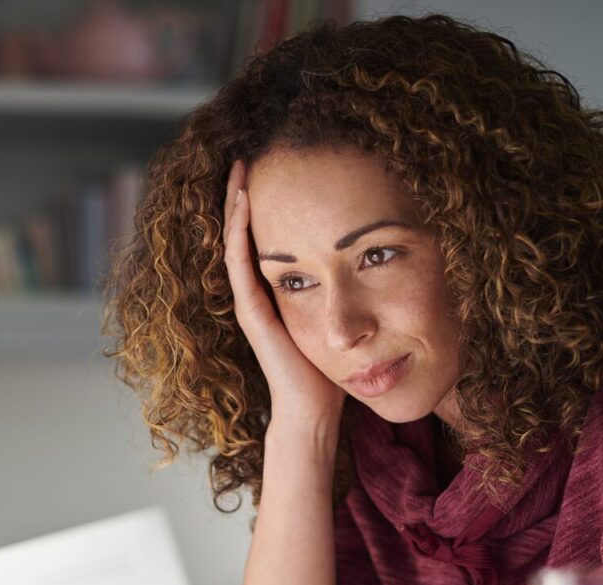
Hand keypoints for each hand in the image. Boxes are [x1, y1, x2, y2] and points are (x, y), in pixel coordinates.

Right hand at [222, 161, 347, 441]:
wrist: (313, 408)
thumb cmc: (328, 370)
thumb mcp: (334, 317)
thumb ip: (339, 290)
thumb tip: (368, 259)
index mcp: (272, 292)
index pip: (260, 239)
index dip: (259, 205)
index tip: (267, 171)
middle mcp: (255, 293)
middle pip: (241, 233)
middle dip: (241, 194)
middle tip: (245, 157)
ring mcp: (249, 301)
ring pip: (235, 241)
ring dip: (234, 204)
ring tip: (239, 170)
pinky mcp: (251, 311)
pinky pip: (239, 262)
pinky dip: (239, 230)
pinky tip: (242, 203)